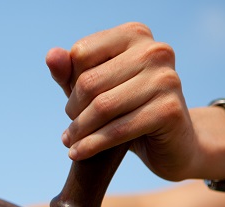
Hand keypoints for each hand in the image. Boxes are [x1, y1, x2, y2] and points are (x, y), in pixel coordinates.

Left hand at [45, 22, 196, 180]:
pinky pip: (118, 129)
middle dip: (73, 110)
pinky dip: (92, 145)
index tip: (74, 103)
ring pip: (102, 106)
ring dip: (79, 130)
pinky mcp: (169, 110)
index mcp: (135, 35)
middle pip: (89, 82)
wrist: (173, 144)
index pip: (81, 53)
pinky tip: (77, 154)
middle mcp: (154, 51)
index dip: (70, 82)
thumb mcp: (96, 89)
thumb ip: (70, 72)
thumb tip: (51, 55)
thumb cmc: (129, 110)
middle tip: (71, 130)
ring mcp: (166, 79)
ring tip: (70, 142)